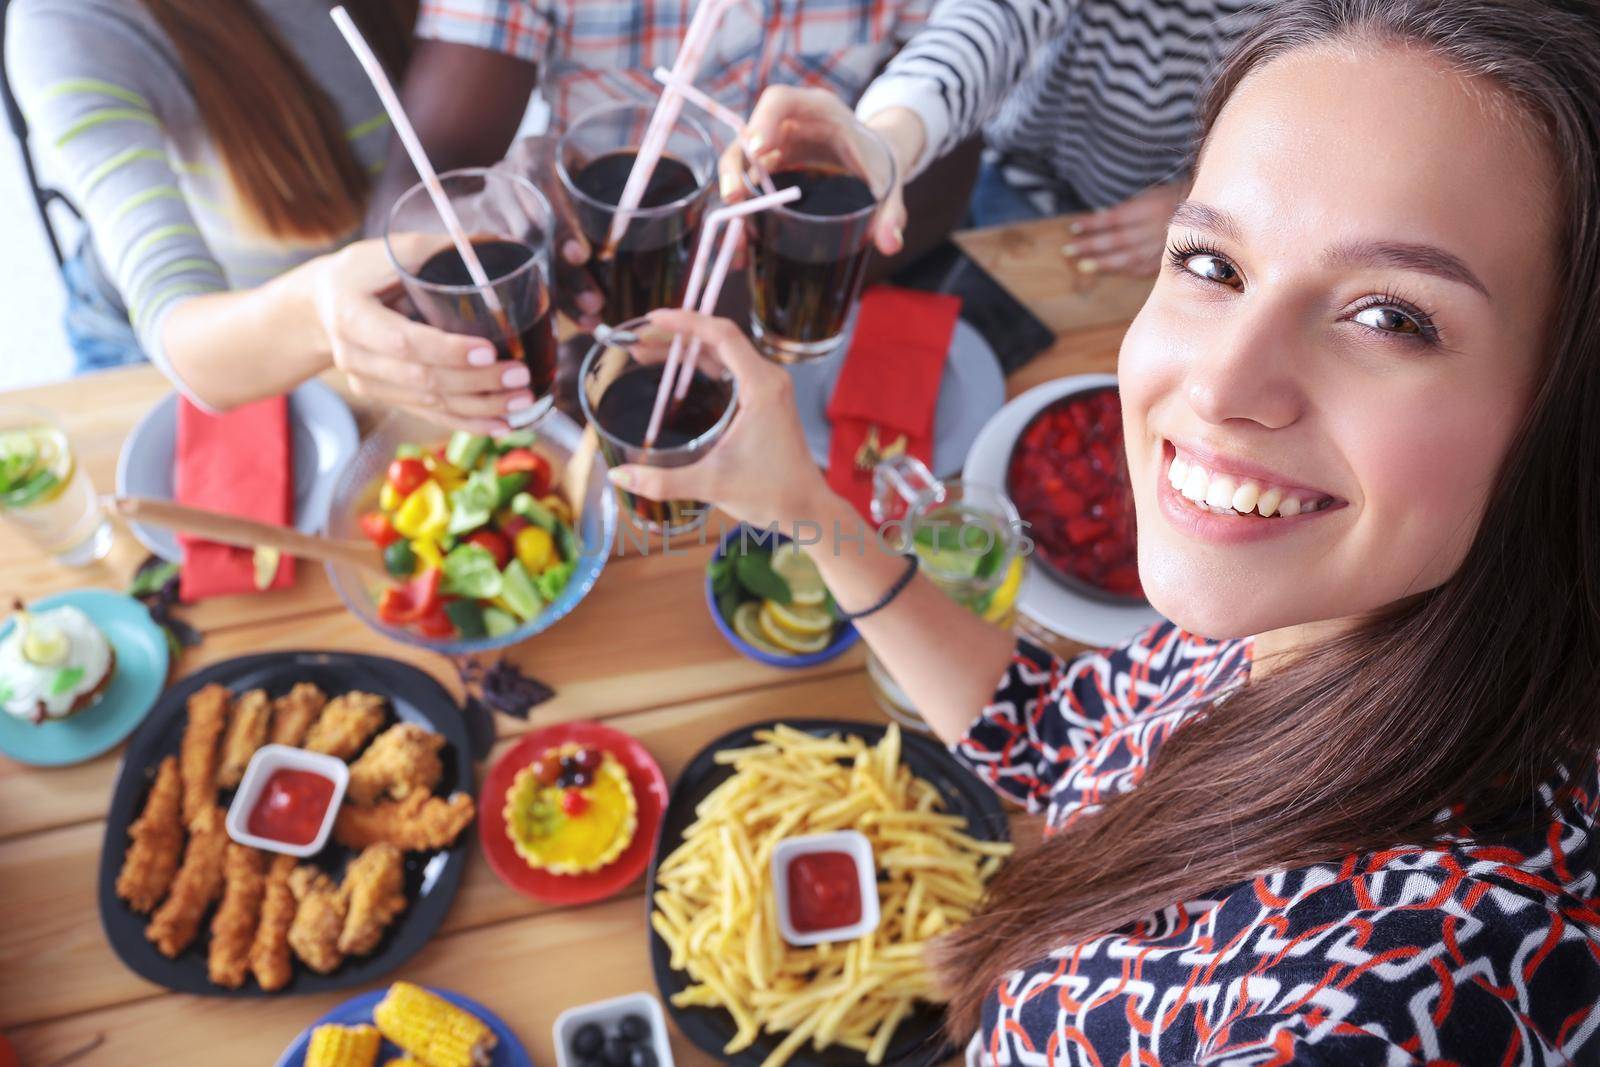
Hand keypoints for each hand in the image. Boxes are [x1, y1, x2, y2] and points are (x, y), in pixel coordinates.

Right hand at [309, 238, 535, 434]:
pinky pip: (429, 416)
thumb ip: (437, 250)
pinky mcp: (385, 398)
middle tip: (521, 375)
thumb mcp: (387, 252)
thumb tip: (500, 244)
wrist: (319, 309)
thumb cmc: (359, 274)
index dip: (448, 351)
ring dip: (481, 407)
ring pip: (430, 403)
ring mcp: (369, 383)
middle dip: (477, 382)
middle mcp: (356, 357)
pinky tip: (501, 424)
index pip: (404, 343)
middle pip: (422, 379)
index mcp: (351, 316)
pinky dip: (468, 423)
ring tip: (523, 399)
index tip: (490, 350)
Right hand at [494, 135, 604, 330]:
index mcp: (534, 155)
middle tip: (596, 300)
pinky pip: (514, 278)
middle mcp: (505, 182)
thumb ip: (622, 188)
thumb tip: (680, 216)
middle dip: (565, 273)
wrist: (526, 179)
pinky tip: (574, 318)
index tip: (582, 255)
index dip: (561, 224)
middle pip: (531, 233)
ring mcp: (490, 214)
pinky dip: (548, 301)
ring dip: (559, 294)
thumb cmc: (575, 175)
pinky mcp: (486, 243)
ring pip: (523, 262)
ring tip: (592, 316)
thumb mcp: (593, 170)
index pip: (542, 187)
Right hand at [606, 310, 828, 527]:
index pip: (722, 335)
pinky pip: (729, 370)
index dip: (686, 321)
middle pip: (718, 340)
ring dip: (685, 350)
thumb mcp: (713, 484)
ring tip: (645, 353)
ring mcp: (767, 389)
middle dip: (676, 336)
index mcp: (762, 386)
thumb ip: (663, 480)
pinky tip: (673, 375)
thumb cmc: (772, 492)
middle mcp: (768, 379)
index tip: (652, 319)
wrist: (807, 508)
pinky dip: (700, 366)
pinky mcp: (764, 401)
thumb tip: (619, 475)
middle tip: (636, 339)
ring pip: (722, 355)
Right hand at [717, 87, 913, 256]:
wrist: (875, 159)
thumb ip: (891, 210)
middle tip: (733, 198)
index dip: (763, 120)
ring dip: (733, 194)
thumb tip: (891, 244)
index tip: (757, 149)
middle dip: (736, 166)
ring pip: (741, 164)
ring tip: (737, 233)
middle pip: (748, 135)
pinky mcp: (770, 171)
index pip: (779, 100)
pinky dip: (743, 214)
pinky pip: (748, 187)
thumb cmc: (878, 161)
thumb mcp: (888, 182)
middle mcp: (788, 125)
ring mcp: (775, 147)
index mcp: (817, 110)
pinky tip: (743, 245)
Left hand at [1060, 180, 1187, 276]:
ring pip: (1127, 259)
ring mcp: (1163, 248)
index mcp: (1152, 209)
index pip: (1115, 218)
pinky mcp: (1168, 263)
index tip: (1073, 227)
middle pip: (1117, 240)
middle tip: (1068, 250)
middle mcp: (1157, 229)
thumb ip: (1127, 209)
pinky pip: (1140, 269)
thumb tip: (1100, 216)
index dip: (1093, 224)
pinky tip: (1105, 270)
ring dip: (1102, 263)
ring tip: (1082, 265)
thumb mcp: (1153, 196)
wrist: (1212, 215)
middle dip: (1091, 246)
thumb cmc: (1177, 201)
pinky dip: (1122, 270)